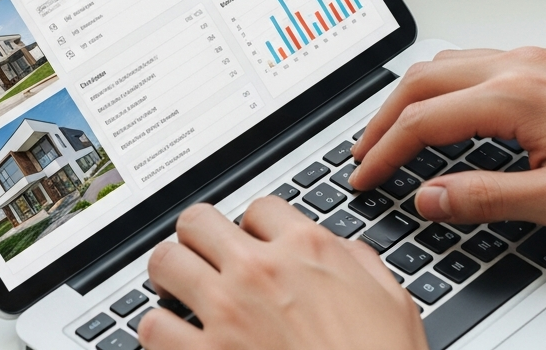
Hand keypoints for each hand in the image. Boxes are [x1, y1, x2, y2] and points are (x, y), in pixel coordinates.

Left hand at [138, 199, 425, 349]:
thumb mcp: (393, 304)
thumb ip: (359, 264)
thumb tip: (344, 251)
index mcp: (306, 250)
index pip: (259, 208)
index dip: (256, 228)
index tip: (256, 244)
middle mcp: (259, 270)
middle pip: (198, 221)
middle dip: (200, 239)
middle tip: (204, 257)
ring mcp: (226, 313)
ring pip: (165, 262)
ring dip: (170, 276)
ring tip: (178, 291)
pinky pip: (152, 326)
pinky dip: (157, 331)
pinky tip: (172, 338)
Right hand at [351, 48, 545, 227]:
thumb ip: (487, 197)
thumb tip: (430, 197)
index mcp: (513, 97)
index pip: (424, 121)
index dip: (386, 151)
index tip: (366, 176)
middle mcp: (513, 65)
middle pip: (420, 81)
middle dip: (381, 118)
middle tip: (363, 153)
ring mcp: (526, 57)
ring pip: (441, 63)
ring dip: (407, 96)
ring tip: (391, 131)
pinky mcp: (539, 59)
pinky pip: (468, 59)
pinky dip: (437, 83)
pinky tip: (441, 105)